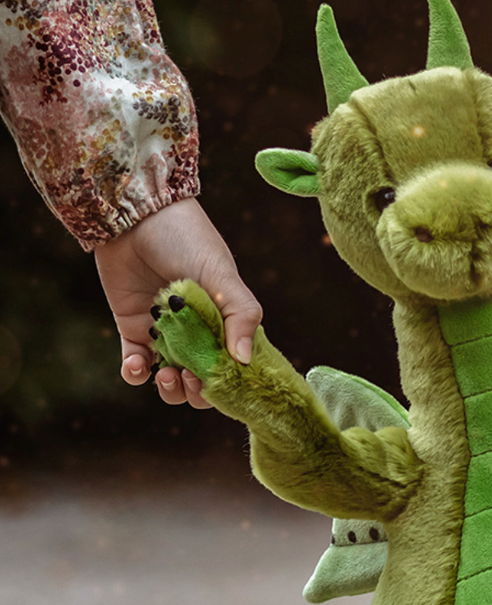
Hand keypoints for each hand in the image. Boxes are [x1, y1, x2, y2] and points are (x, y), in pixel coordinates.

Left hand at [93, 197, 261, 406]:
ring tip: (165, 374)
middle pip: (203, 381)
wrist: (134, 213)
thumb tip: (244, 360)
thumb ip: (241, 316)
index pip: (233, 366)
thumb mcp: (222, 275)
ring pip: (170, 379)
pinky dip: (136, 374)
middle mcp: (197, 332)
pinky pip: (136, 365)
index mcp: (225, 322)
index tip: (220, 382)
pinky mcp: (133, 329)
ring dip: (169, 388)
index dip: (229, 383)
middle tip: (190, 378)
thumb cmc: (186, 237)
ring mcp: (165, 333)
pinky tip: (138, 366)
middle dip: (198, 391)